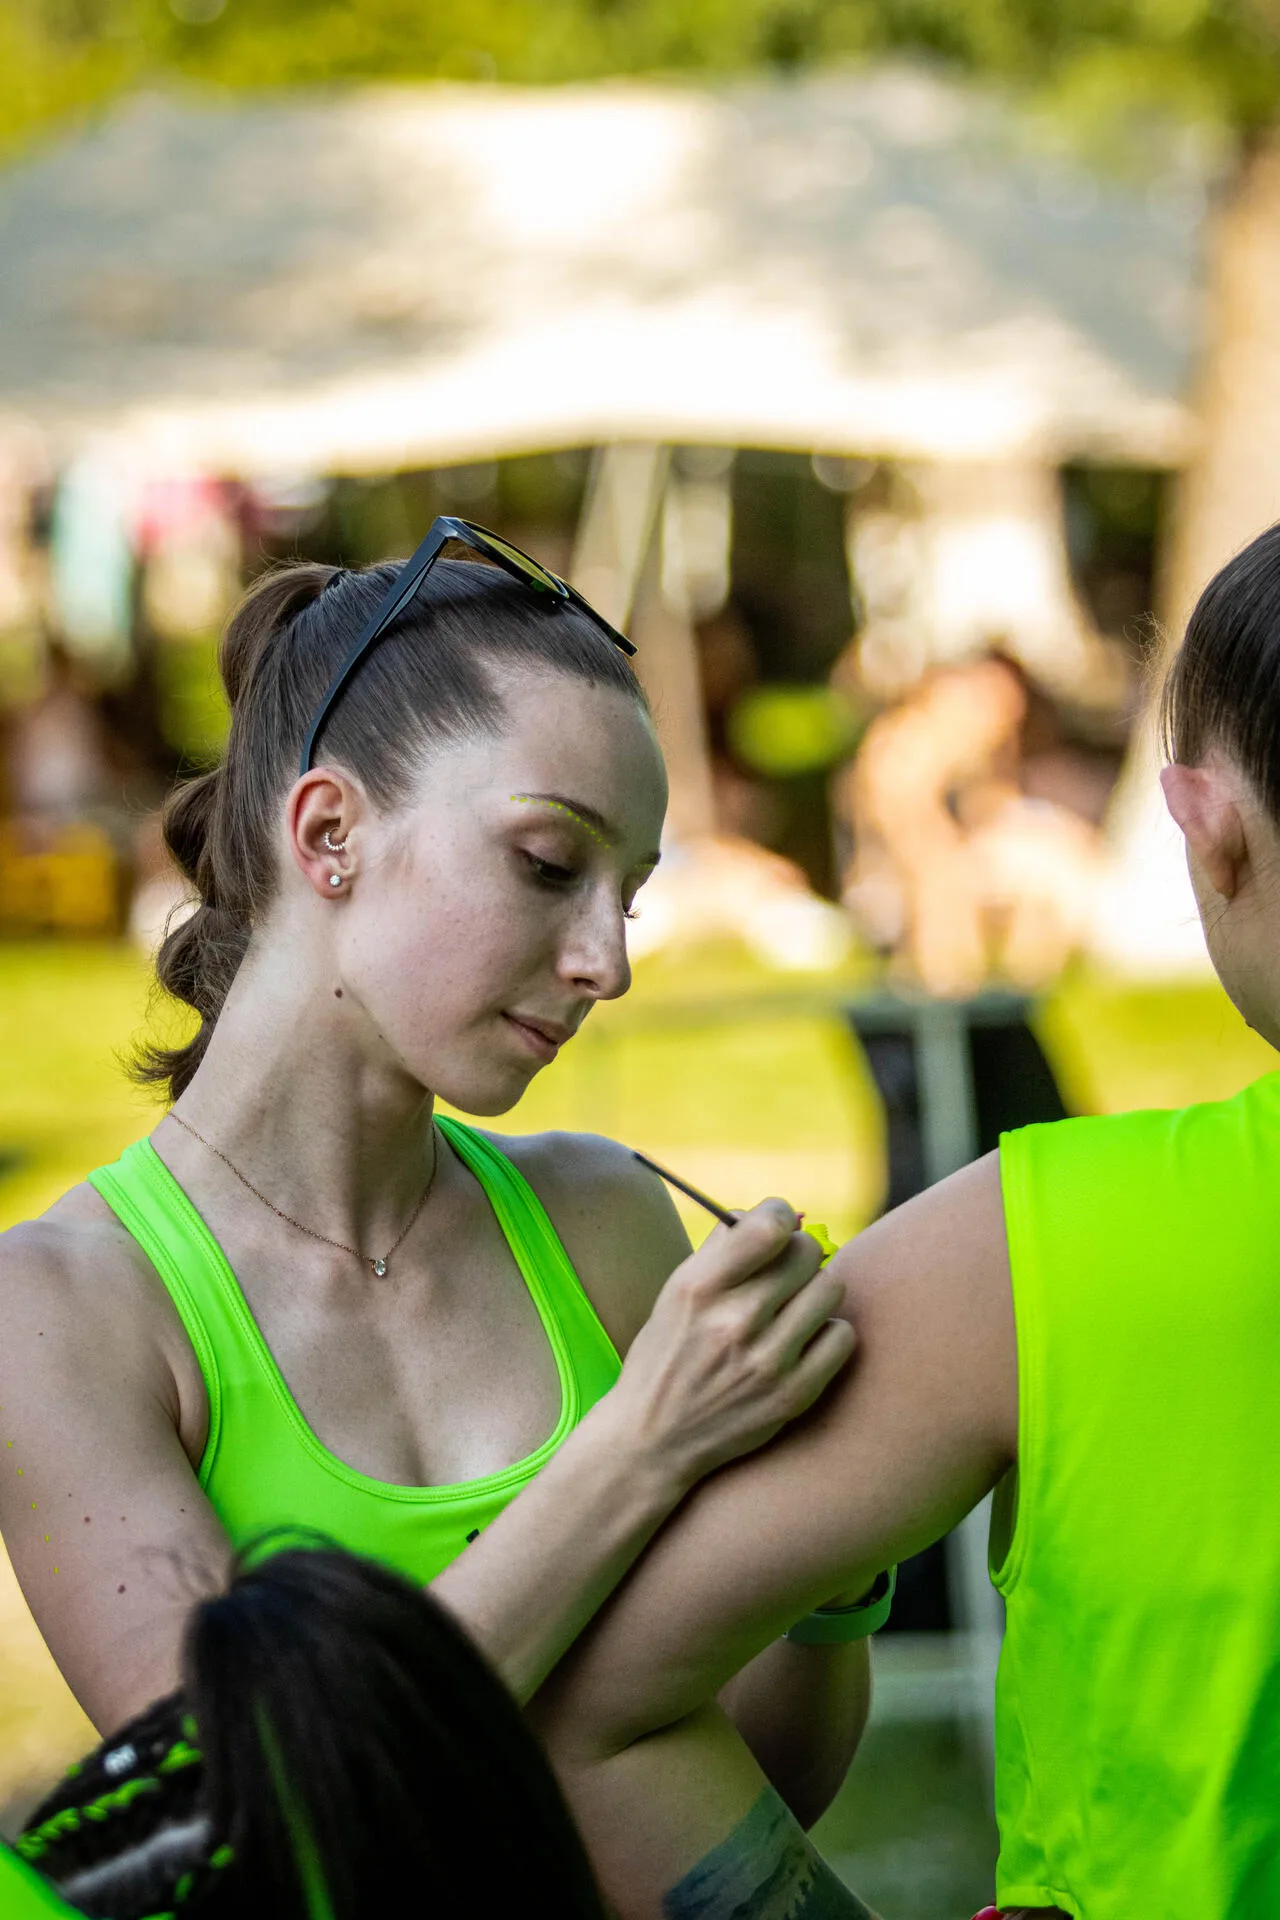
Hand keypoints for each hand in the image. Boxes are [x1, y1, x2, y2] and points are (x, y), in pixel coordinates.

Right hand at [613, 1199, 855, 1490]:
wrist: (654, 1440)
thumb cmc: (667, 1354)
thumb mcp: (676, 1293)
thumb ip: (721, 1248)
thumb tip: (772, 1213)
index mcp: (699, 1288)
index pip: (769, 1226)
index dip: (778, 1214)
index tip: (775, 1225)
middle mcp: (735, 1322)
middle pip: (807, 1252)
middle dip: (796, 1254)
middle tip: (783, 1271)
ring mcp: (768, 1361)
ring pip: (830, 1288)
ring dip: (814, 1291)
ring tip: (792, 1306)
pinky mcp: (793, 1395)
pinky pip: (842, 1335)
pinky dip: (827, 1332)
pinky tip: (803, 1340)